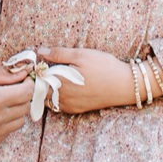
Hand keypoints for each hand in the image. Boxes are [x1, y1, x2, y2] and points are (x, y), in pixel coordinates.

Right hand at [0, 60, 32, 151]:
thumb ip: (3, 73)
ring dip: (12, 112)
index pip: (28, 92)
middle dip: (21, 96)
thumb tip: (24, 73)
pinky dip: (1, 125)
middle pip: (24, 108)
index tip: (22, 79)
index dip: (27, 83)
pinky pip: (3, 135)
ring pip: (16, 123)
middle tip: (10, 89)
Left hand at [33, 46, 153, 112]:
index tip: (41, 63)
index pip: (38, 78)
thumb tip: (40, 52)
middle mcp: (61, 97)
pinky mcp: (76, 110)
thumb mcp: (81, 55)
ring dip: (50, 88)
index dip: (37, 70)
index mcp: (59, 83)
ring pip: (49, 98)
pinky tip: (68, 86)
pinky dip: (58, 96)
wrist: (125, 85)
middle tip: (50, 69)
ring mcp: (68, 105)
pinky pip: (59, 104)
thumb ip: (59, 53)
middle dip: (42, 80)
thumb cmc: (104, 67)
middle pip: (41, 89)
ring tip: (60, 77)